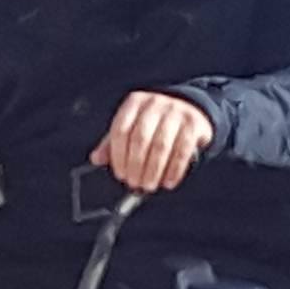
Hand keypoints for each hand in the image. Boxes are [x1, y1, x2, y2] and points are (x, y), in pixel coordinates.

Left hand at [90, 91, 213, 192]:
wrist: (192, 109)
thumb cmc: (156, 122)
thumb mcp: (133, 125)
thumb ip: (113, 142)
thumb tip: (96, 159)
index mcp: (135, 103)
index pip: (121, 130)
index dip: (118, 155)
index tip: (120, 174)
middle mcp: (155, 104)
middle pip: (140, 138)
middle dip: (135, 165)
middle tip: (134, 183)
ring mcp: (176, 112)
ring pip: (161, 146)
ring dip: (153, 171)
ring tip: (149, 185)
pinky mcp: (193, 123)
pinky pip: (182, 150)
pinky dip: (174, 170)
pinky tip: (168, 182)